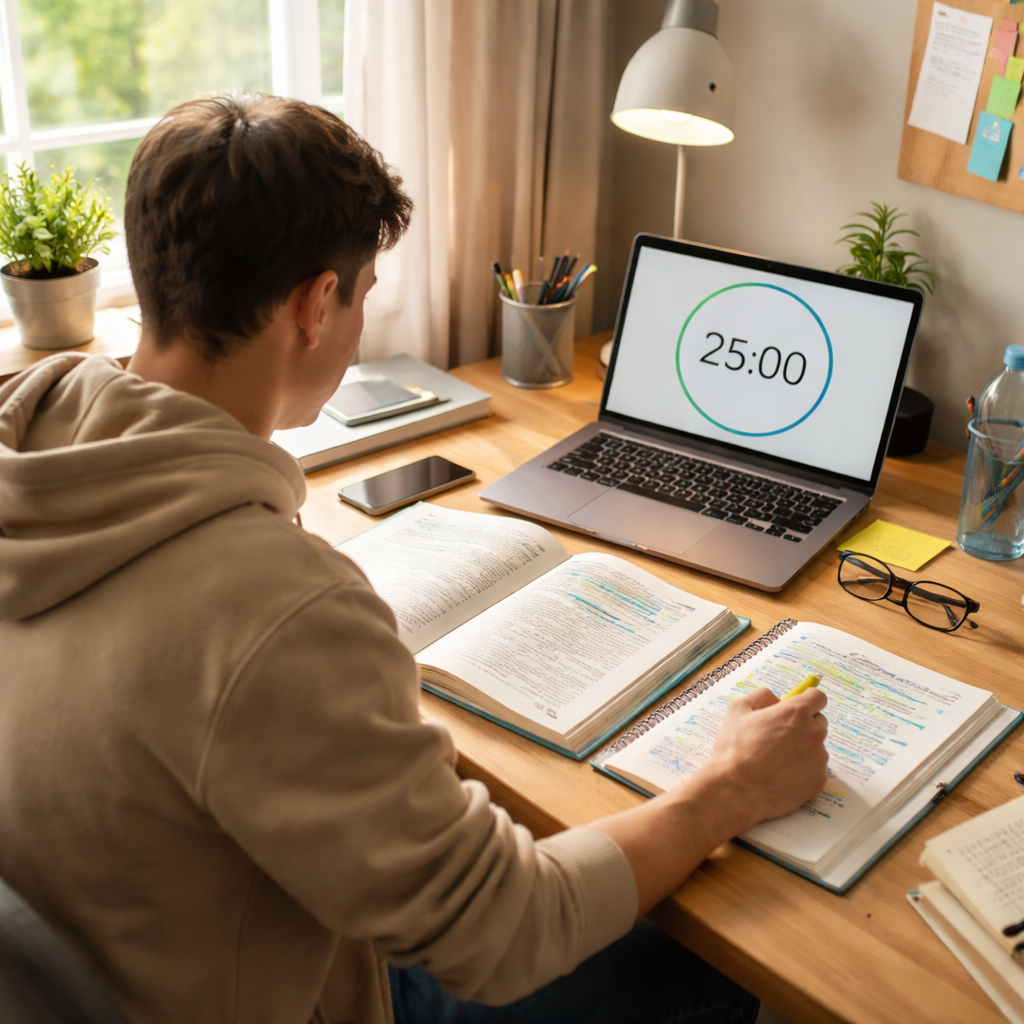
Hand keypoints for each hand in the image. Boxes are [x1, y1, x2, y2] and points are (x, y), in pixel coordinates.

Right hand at [700, 686, 828, 834]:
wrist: (735, 791)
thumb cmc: (734, 749)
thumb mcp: (738, 709)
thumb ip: (762, 696)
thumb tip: (776, 698)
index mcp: (796, 712)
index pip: (818, 697)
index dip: (806, 700)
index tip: (796, 707)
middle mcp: (814, 733)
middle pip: (819, 721)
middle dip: (804, 724)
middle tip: (780, 735)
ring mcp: (819, 759)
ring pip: (817, 747)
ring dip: (803, 748)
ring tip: (776, 759)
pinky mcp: (819, 781)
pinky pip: (815, 769)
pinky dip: (802, 769)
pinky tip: (781, 774)